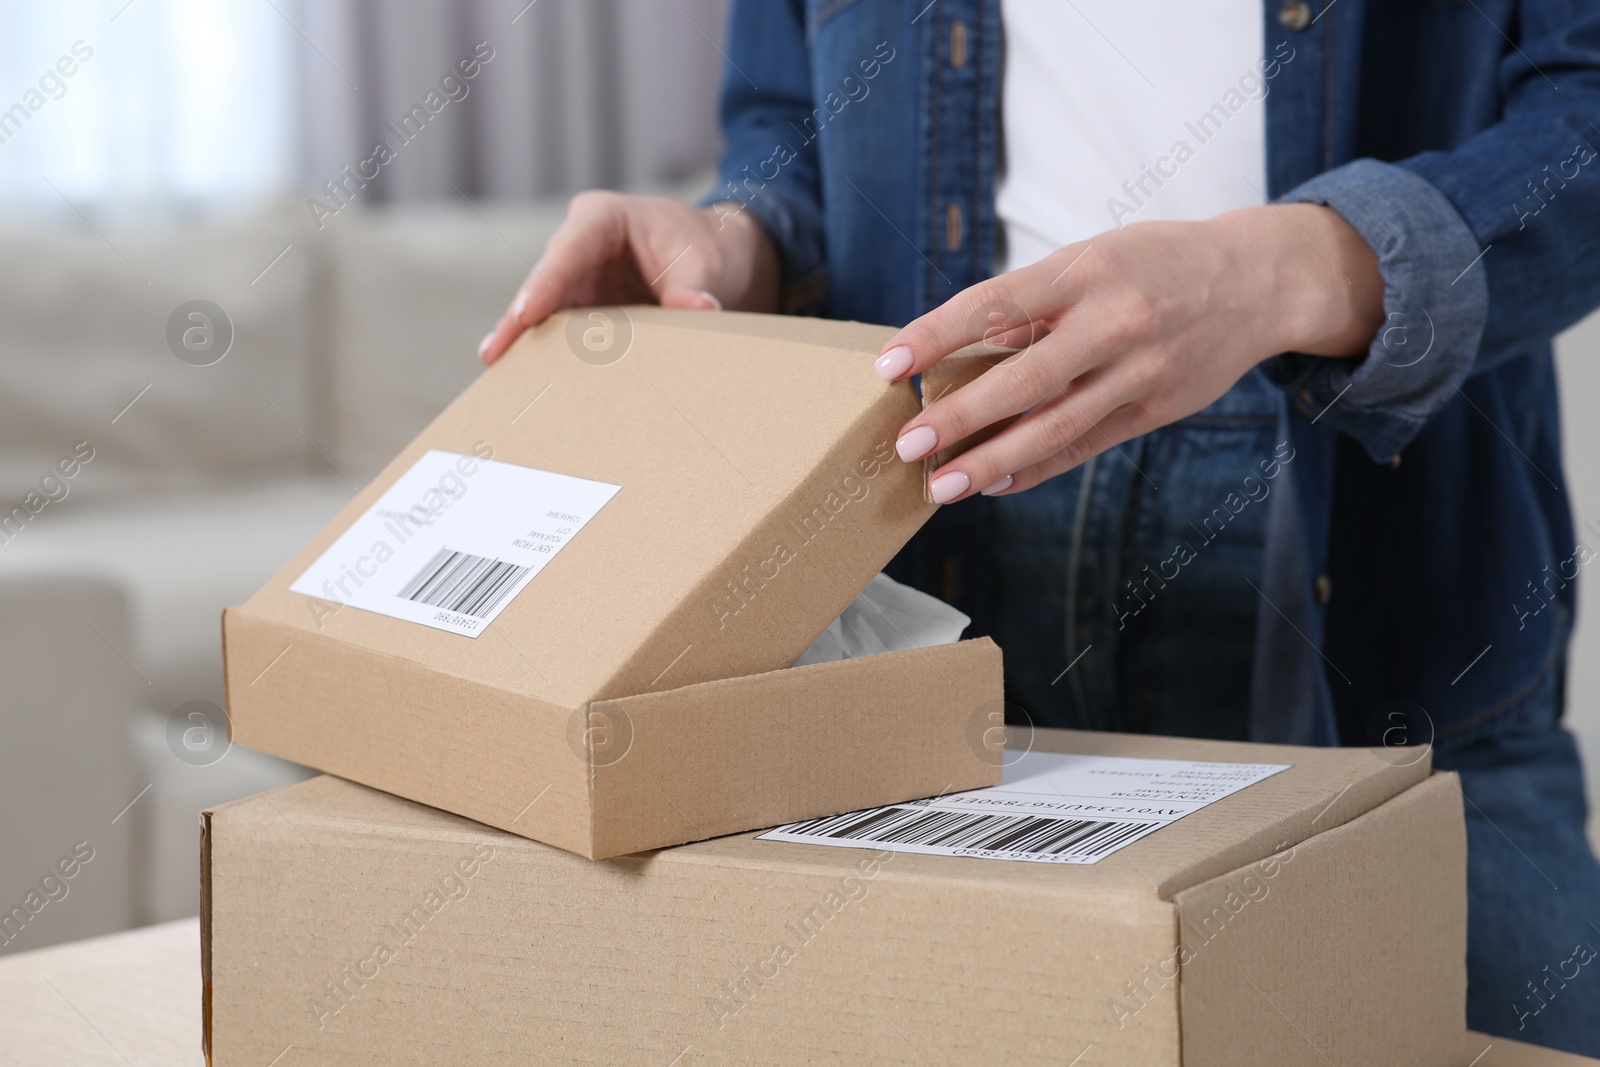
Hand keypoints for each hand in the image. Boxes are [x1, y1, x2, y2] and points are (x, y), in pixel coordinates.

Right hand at [478, 193, 780, 363]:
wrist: (725, 261)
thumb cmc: (713, 250)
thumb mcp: (709, 265)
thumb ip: (695, 290)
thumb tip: (702, 311)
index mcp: (604, 218)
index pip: (567, 251)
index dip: (543, 284)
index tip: (524, 314)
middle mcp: (581, 246)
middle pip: (544, 285)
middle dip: (520, 321)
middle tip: (494, 356)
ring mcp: (579, 280)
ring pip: (546, 314)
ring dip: (529, 346)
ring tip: (503, 380)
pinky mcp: (586, 310)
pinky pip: (563, 335)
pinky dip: (551, 359)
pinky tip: (528, 386)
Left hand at [876, 204, 1384, 500]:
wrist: (1257, 280)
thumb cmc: (1151, 263)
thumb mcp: (1091, 258)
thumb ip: (1030, 304)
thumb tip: (955, 351)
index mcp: (1085, 270)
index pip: (992, 306)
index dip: (934, 337)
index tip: (888, 366)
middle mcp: (1113, 321)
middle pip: (1021, 380)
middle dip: (958, 417)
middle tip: (908, 445)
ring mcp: (1139, 370)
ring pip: (1053, 427)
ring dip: (992, 461)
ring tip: (943, 485)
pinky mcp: (1155, 408)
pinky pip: (1084, 446)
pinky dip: (1036, 468)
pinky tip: (995, 484)